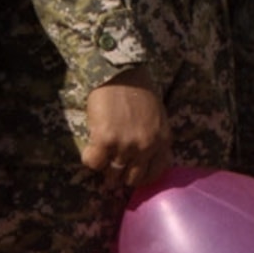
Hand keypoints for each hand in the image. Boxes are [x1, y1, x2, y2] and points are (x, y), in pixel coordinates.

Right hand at [82, 76, 171, 197]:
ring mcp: (126, 146)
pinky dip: (90, 158)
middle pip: (132, 178)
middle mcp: (146, 147)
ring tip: (101, 157)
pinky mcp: (105, 141)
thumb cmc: (139, 91)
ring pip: (112, 173)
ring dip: (105, 168)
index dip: (141, 176)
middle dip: (122, 176)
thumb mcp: (158, 118)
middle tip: (112, 168)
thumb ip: (154, 139)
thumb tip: (143, 161)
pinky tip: (90, 147)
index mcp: (162, 141)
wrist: (121, 74)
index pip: (155, 174)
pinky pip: (94, 163)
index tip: (131, 173)